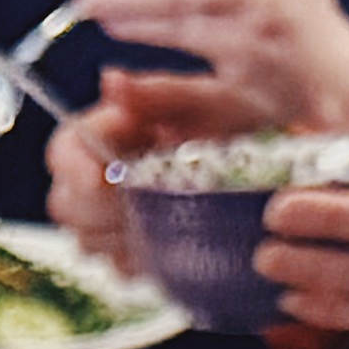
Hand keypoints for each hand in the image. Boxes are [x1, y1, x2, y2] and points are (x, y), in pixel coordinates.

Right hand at [50, 70, 260, 268]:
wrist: (284, 175)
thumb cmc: (249, 127)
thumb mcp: (211, 101)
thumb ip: (158, 93)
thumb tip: (111, 80)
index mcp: (116, 128)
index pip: (65, 149)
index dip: (75, 168)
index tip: (103, 181)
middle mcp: (105, 172)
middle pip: (65, 202)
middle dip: (100, 209)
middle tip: (143, 202)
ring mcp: (117, 216)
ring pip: (86, 239)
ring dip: (120, 235)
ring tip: (162, 219)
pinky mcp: (136, 251)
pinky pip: (117, 267)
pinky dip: (139, 259)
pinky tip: (168, 242)